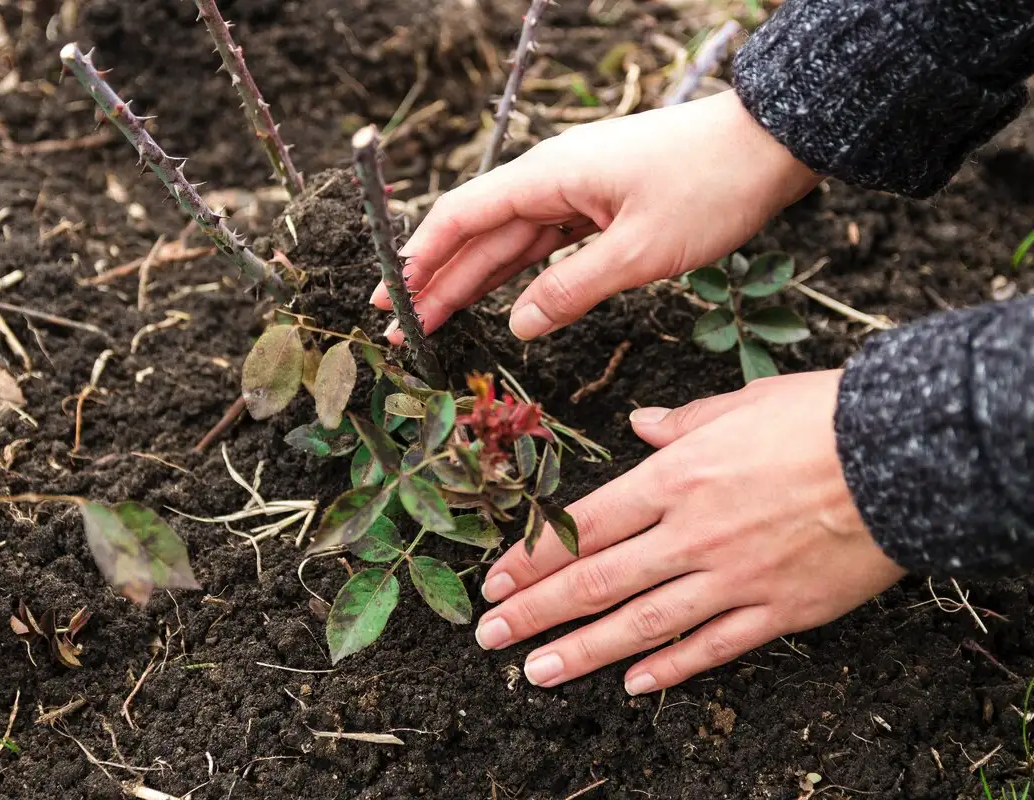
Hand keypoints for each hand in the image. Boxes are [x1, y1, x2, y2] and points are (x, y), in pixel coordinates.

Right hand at [372, 90, 820, 344]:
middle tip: (403, 328)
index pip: (463, 216)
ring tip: (434, 322)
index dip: (420, 257)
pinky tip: (501, 303)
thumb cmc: (712, 187)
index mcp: (549, 175)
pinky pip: (546, 245)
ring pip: (510, 243)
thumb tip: (518, 325)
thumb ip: (571, 290)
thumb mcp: (640, 251)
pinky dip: (520, 276)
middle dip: (437, 281)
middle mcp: (553, 179)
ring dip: (472, 283)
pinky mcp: (601, 206)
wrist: (773, 146)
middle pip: (479, 234)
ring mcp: (577, 192)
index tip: (389, 296)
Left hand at [473, 371, 905, 694]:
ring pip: (641, 625)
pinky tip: (633, 686)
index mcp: (674, 479)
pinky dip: (670, 670)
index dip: (532, 559)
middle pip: (596, 581)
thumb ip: (679, 423)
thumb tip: (638, 423)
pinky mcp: (778, 610)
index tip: (494, 582)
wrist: (902, 453)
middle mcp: (691, 535)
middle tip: (488, 638)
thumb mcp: (739, 403)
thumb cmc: (819, 418)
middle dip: (535, 612)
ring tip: (534, 672)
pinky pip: (713, 647)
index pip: (583, 526)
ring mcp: (732, 579)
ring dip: (581, 651)